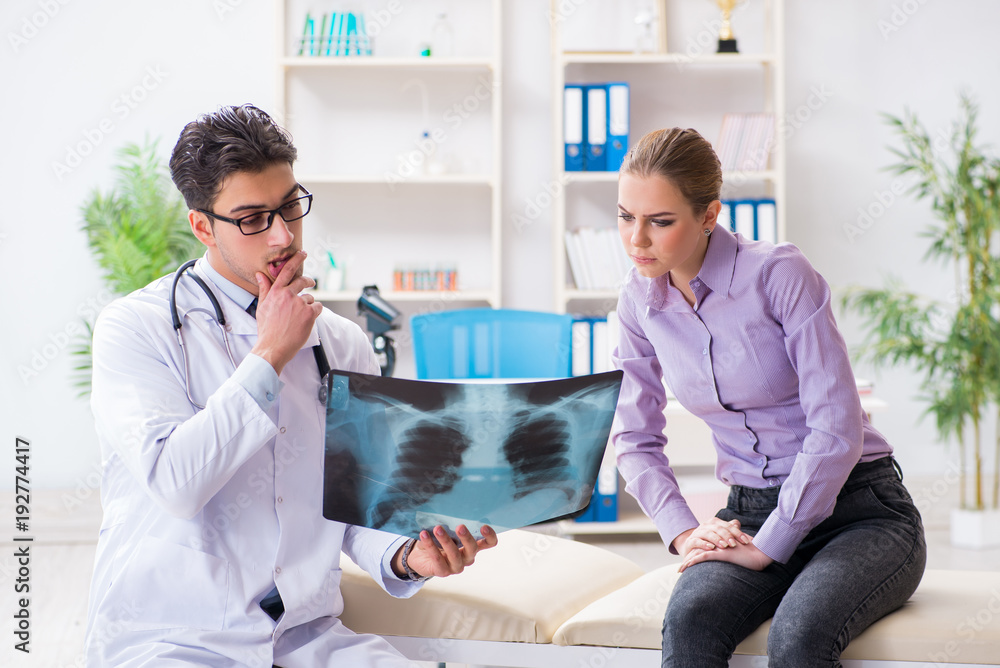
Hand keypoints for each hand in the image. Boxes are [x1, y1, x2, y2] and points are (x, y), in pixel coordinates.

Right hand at [250, 250, 321, 374]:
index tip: (302, 253)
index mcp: (276, 292)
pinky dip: (315, 312)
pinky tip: (307, 320)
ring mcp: (300, 304)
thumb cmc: (267, 329)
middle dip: (309, 281)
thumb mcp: (262, 307)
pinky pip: (318, 307)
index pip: (287, 271)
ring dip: (308, 305)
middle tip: (311, 283)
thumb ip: (264, 289)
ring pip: (310, 298)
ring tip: (299, 318)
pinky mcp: (310, 313)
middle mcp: (288, 295)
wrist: (273, 347)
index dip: (296, 260)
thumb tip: (260, 274)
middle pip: (303, 281)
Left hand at [394, 524, 497, 579]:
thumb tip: (447, 509)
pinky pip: (437, 559)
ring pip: (454, 555)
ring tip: (437, 528)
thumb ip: (450, 523)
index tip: (484, 526)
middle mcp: (467, 557)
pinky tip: (424, 535)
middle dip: (467, 538)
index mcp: (472, 546)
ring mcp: (456, 566)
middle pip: (473, 549)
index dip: (490, 536)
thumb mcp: (446, 529)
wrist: (420, 557)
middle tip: (460, 527)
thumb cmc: (437, 539)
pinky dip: (430, 546)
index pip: (489, 543)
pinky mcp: (443, 571)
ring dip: (446, 540)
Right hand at [673, 518, 750, 557]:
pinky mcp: (690, 541)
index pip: (728, 526)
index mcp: (715, 522)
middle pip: (718, 528)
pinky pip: (697, 541)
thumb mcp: (721, 535)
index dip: (737, 533)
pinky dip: (703, 544)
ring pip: (707, 533)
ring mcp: (697, 532)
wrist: (692, 546)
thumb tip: (738, 523)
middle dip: (727, 536)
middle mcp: (706, 525)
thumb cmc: (711, 541)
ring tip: (724, 546)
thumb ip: (730, 530)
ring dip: (716, 539)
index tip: (746, 542)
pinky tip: (711, 548)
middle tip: (734, 544)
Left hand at [678, 539, 772, 572]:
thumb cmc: (753, 556)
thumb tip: (734, 562)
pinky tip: (686, 566)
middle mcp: (718, 546)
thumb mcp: (741, 556)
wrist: (761, 554)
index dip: (696, 556)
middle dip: (688, 560)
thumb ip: (734, 557)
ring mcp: (719, 549)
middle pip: (698, 551)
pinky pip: (703, 556)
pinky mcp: (721, 553)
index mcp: (721, 546)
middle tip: (680, 568)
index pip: (705, 550)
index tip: (688, 564)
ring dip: (688, 562)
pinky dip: (693, 561)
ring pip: (698, 554)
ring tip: (680, 569)